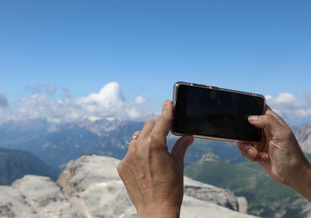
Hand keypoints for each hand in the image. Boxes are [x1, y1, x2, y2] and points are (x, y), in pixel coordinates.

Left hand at [117, 100, 193, 217]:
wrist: (155, 210)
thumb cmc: (171, 189)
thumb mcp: (178, 165)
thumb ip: (181, 146)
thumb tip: (188, 136)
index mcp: (154, 144)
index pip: (162, 121)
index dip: (167, 111)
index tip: (168, 103)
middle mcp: (138, 147)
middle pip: (148, 126)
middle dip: (158, 125)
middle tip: (166, 127)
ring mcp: (127, 157)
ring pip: (137, 138)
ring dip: (147, 138)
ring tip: (156, 147)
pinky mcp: (122, 166)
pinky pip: (130, 152)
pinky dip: (138, 153)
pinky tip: (146, 163)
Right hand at [237, 105, 310, 185]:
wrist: (293, 175)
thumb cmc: (291, 154)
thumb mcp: (282, 135)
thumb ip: (268, 121)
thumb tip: (251, 117)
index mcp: (273, 122)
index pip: (259, 109)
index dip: (251, 110)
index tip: (245, 117)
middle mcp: (265, 130)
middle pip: (246, 125)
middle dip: (244, 133)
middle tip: (250, 141)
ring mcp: (260, 142)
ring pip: (243, 139)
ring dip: (246, 147)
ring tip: (255, 154)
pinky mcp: (256, 152)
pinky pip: (244, 150)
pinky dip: (248, 154)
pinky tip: (259, 158)